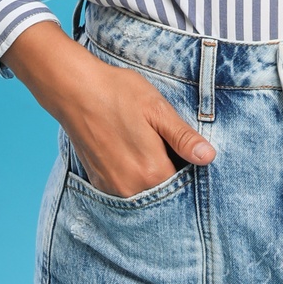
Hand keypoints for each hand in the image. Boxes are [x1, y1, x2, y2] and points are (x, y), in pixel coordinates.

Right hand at [3, 20, 214, 197]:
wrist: (74, 89)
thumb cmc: (118, 93)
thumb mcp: (157, 109)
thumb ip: (183, 137)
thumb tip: (208, 157)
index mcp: (152, 170)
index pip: (185, 185)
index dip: (189, 168)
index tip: (184, 151)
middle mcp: (131, 188)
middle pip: (164, 193)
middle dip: (171, 176)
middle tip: (164, 146)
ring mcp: (112, 188)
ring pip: (145, 194)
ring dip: (151, 179)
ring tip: (146, 148)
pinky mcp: (98, 182)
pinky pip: (125, 191)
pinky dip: (133, 180)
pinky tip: (130, 155)